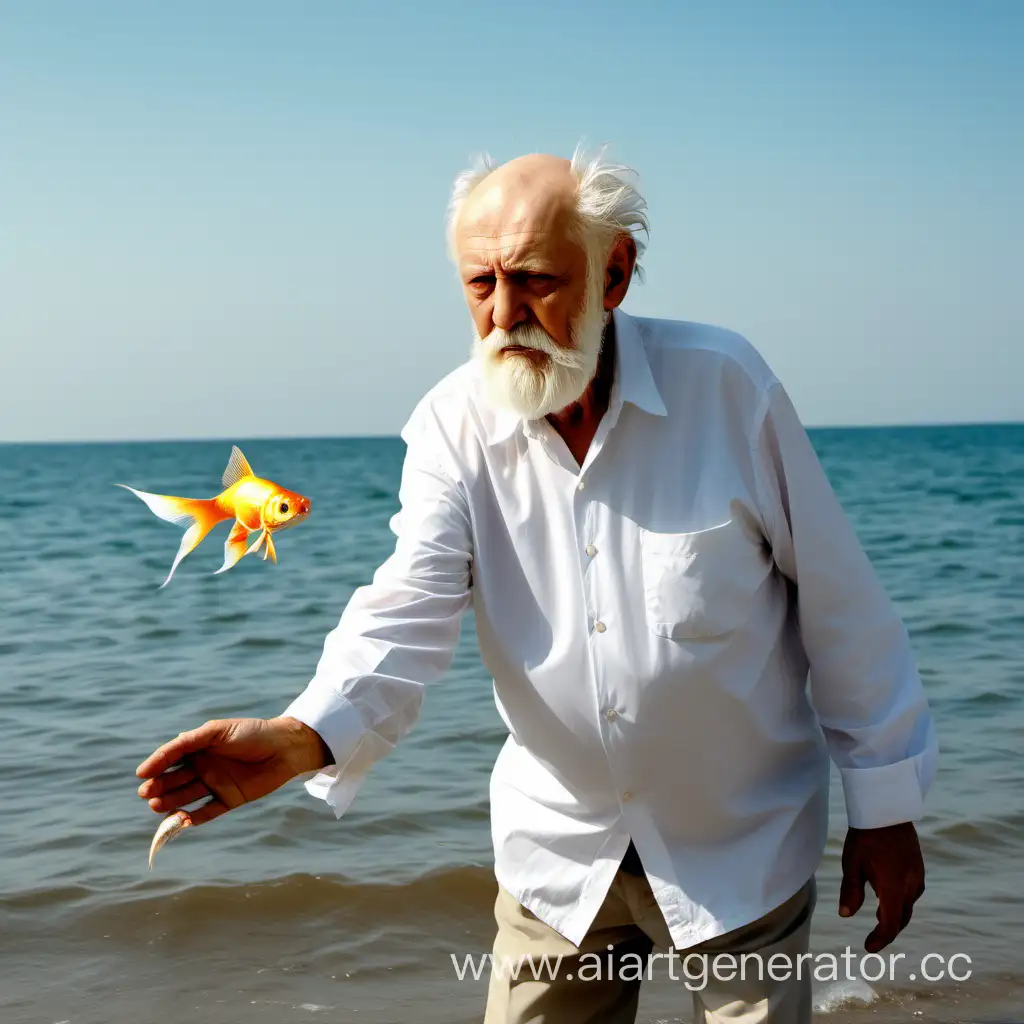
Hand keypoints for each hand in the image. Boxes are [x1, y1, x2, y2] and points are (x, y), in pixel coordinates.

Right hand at [136, 716, 332, 825]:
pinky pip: (207, 812)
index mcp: (200, 747)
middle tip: (147, 793)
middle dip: (159, 786)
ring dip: (171, 803)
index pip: (172, 757)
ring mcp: (216, 783)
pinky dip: (194, 818)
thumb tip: (162, 754)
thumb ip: (190, 741)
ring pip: (186, 797)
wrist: (285, 748)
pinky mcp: (229, 799)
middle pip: (175, 779)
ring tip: (156, 805)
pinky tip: (182, 821)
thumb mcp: (218, 731)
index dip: (156, 765)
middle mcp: (205, 766)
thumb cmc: (252, 733)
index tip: (142, 774)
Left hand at [838, 822, 925, 952]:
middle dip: (888, 929)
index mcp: (894, 888)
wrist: (887, 810)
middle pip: (902, 918)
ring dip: (896, 914)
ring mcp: (918, 876)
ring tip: (879, 915)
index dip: (880, 939)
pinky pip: (913, 892)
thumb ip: (850, 891)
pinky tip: (888, 894)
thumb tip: (845, 915)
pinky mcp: (919, 867)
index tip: (868, 947)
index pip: (889, 924)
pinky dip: (902, 900)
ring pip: (909, 905)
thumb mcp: (852, 864)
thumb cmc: (865, 836)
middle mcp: (911, 886)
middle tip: (873, 937)